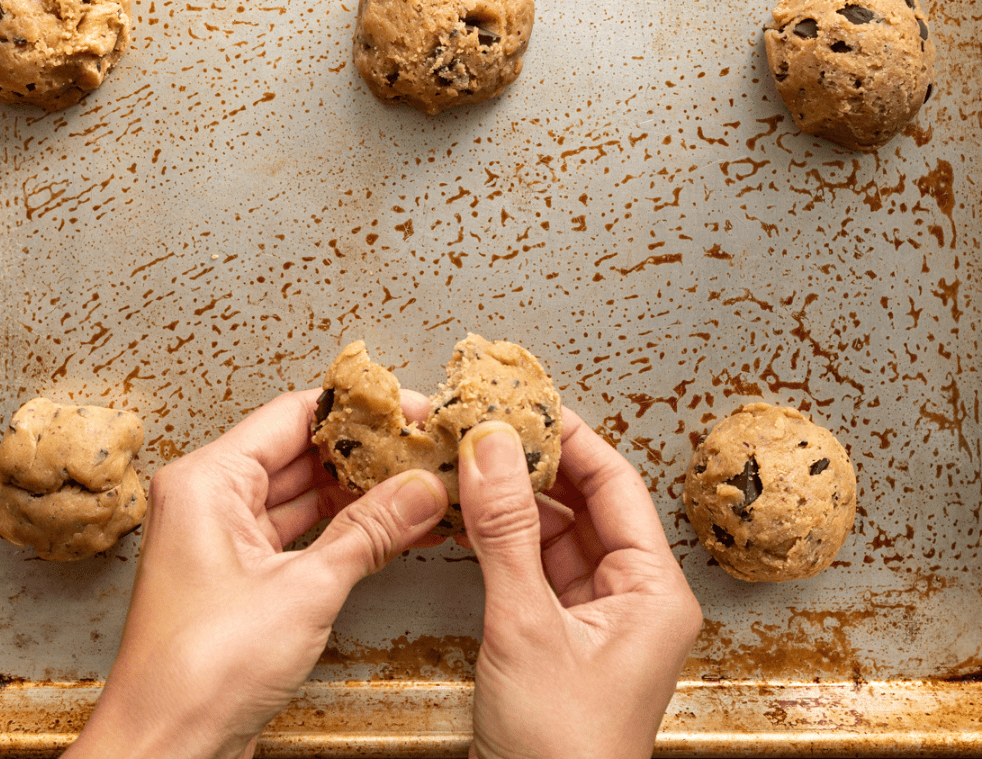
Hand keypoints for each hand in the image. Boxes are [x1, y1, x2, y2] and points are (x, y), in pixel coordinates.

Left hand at [63, 388, 447, 758]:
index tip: (404, 408)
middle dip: (363, 453)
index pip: (292, 415)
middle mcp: (209, 500)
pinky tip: (389, 527)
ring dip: (358, 493)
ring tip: (416, 483)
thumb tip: (419, 489)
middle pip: (299, 452)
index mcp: (206, 481)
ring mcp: (223, 539)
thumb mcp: (303, 590)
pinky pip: (299, 533)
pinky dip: (343, 530)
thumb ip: (369, 532)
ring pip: (303, 494)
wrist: (165, 753)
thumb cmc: (197, 675)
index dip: (355, 409)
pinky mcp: (240, 576)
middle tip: (419, 447)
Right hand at [458, 407, 701, 758]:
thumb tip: (492, 447)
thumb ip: (505, 532)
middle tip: (490, 424)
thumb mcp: (527, 627)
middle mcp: (633, 597)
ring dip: (514, 499)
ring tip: (473, 458)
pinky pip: (535, 565)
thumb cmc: (561, 752)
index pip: (616, 484)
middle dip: (537, 464)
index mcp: (655, 590)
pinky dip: (503, 538)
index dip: (571, 438)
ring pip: (557, 533)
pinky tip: (471, 513)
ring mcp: (596, 616)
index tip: (527, 403)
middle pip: (587, 503)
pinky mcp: (560, 635)